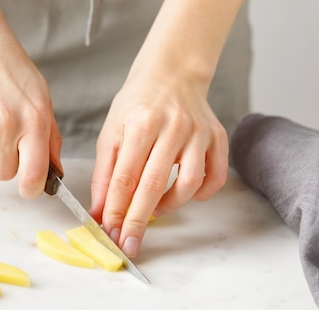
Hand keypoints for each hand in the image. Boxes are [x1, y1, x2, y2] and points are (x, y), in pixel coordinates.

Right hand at [0, 16, 61, 198]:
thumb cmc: (10, 66)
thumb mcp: (41, 96)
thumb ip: (50, 136)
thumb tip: (54, 172)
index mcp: (35, 119)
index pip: (34, 176)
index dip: (31, 188)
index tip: (27, 186)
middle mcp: (8, 122)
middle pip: (3, 174)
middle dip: (3, 160)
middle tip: (1, 133)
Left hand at [89, 69, 227, 257]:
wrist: (171, 75)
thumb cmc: (137, 104)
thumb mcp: (111, 132)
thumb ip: (105, 173)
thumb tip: (100, 212)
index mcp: (141, 123)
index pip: (125, 177)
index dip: (115, 209)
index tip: (109, 232)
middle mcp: (173, 127)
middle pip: (154, 185)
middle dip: (137, 220)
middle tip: (128, 243)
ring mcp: (199, 132)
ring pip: (189, 184)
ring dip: (169, 207)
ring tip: (153, 210)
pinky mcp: (218, 137)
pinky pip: (216, 177)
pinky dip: (202, 194)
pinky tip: (184, 194)